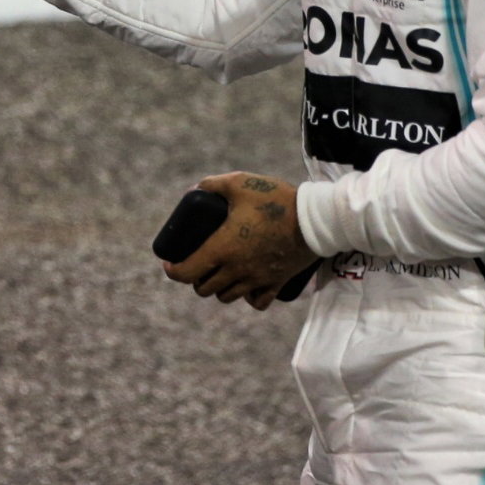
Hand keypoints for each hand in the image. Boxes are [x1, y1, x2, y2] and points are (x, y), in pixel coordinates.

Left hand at [162, 172, 315, 311]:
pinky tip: (245, 282)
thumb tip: (194, 190)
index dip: (174, 271)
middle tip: (197, 262)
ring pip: (227, 297)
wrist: (315, 219)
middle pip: (204, 289)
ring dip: (218, 287)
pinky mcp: (275, 283)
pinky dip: (247, 296)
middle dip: (195, 278)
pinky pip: (256, 302)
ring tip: (218, 270)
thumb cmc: (274, 199)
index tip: (170, 264)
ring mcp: (256, 280)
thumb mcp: (239, 183)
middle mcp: (236, 269)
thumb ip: (212, 185)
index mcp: (223, 247)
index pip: (188, 272)